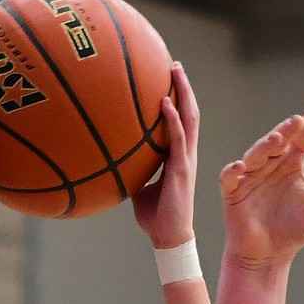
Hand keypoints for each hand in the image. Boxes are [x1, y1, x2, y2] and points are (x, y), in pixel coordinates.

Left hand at [132, 63, 198, 248]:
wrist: (168, 238)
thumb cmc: (154, 216)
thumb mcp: (139, 187)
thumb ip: (133, 170)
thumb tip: (114, 160)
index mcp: (177, 157)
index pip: (182, 121)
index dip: (179, 99)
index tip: (169, 78)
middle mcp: (185, 154)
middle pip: (190, 112)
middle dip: (184, 87)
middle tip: (174, 64)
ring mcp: (186, 160)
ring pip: (190, 118)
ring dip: (183, 93)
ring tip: (175, 70)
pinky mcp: (182, 170)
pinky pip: (178, 138)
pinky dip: (173, 118)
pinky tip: (164, 102)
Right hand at [220, 88, 303, 269]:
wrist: (268, 256)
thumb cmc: (294, 231)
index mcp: (293, 162)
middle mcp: (272, 163)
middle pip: (280, 139)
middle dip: (287, 130)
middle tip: (297, 123)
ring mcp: (251, 175)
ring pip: (257, 152)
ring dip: (264, 146)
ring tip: (276, 141)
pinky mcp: (233, 191)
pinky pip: (230, 176)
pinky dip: (233, 170)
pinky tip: (241, 167)